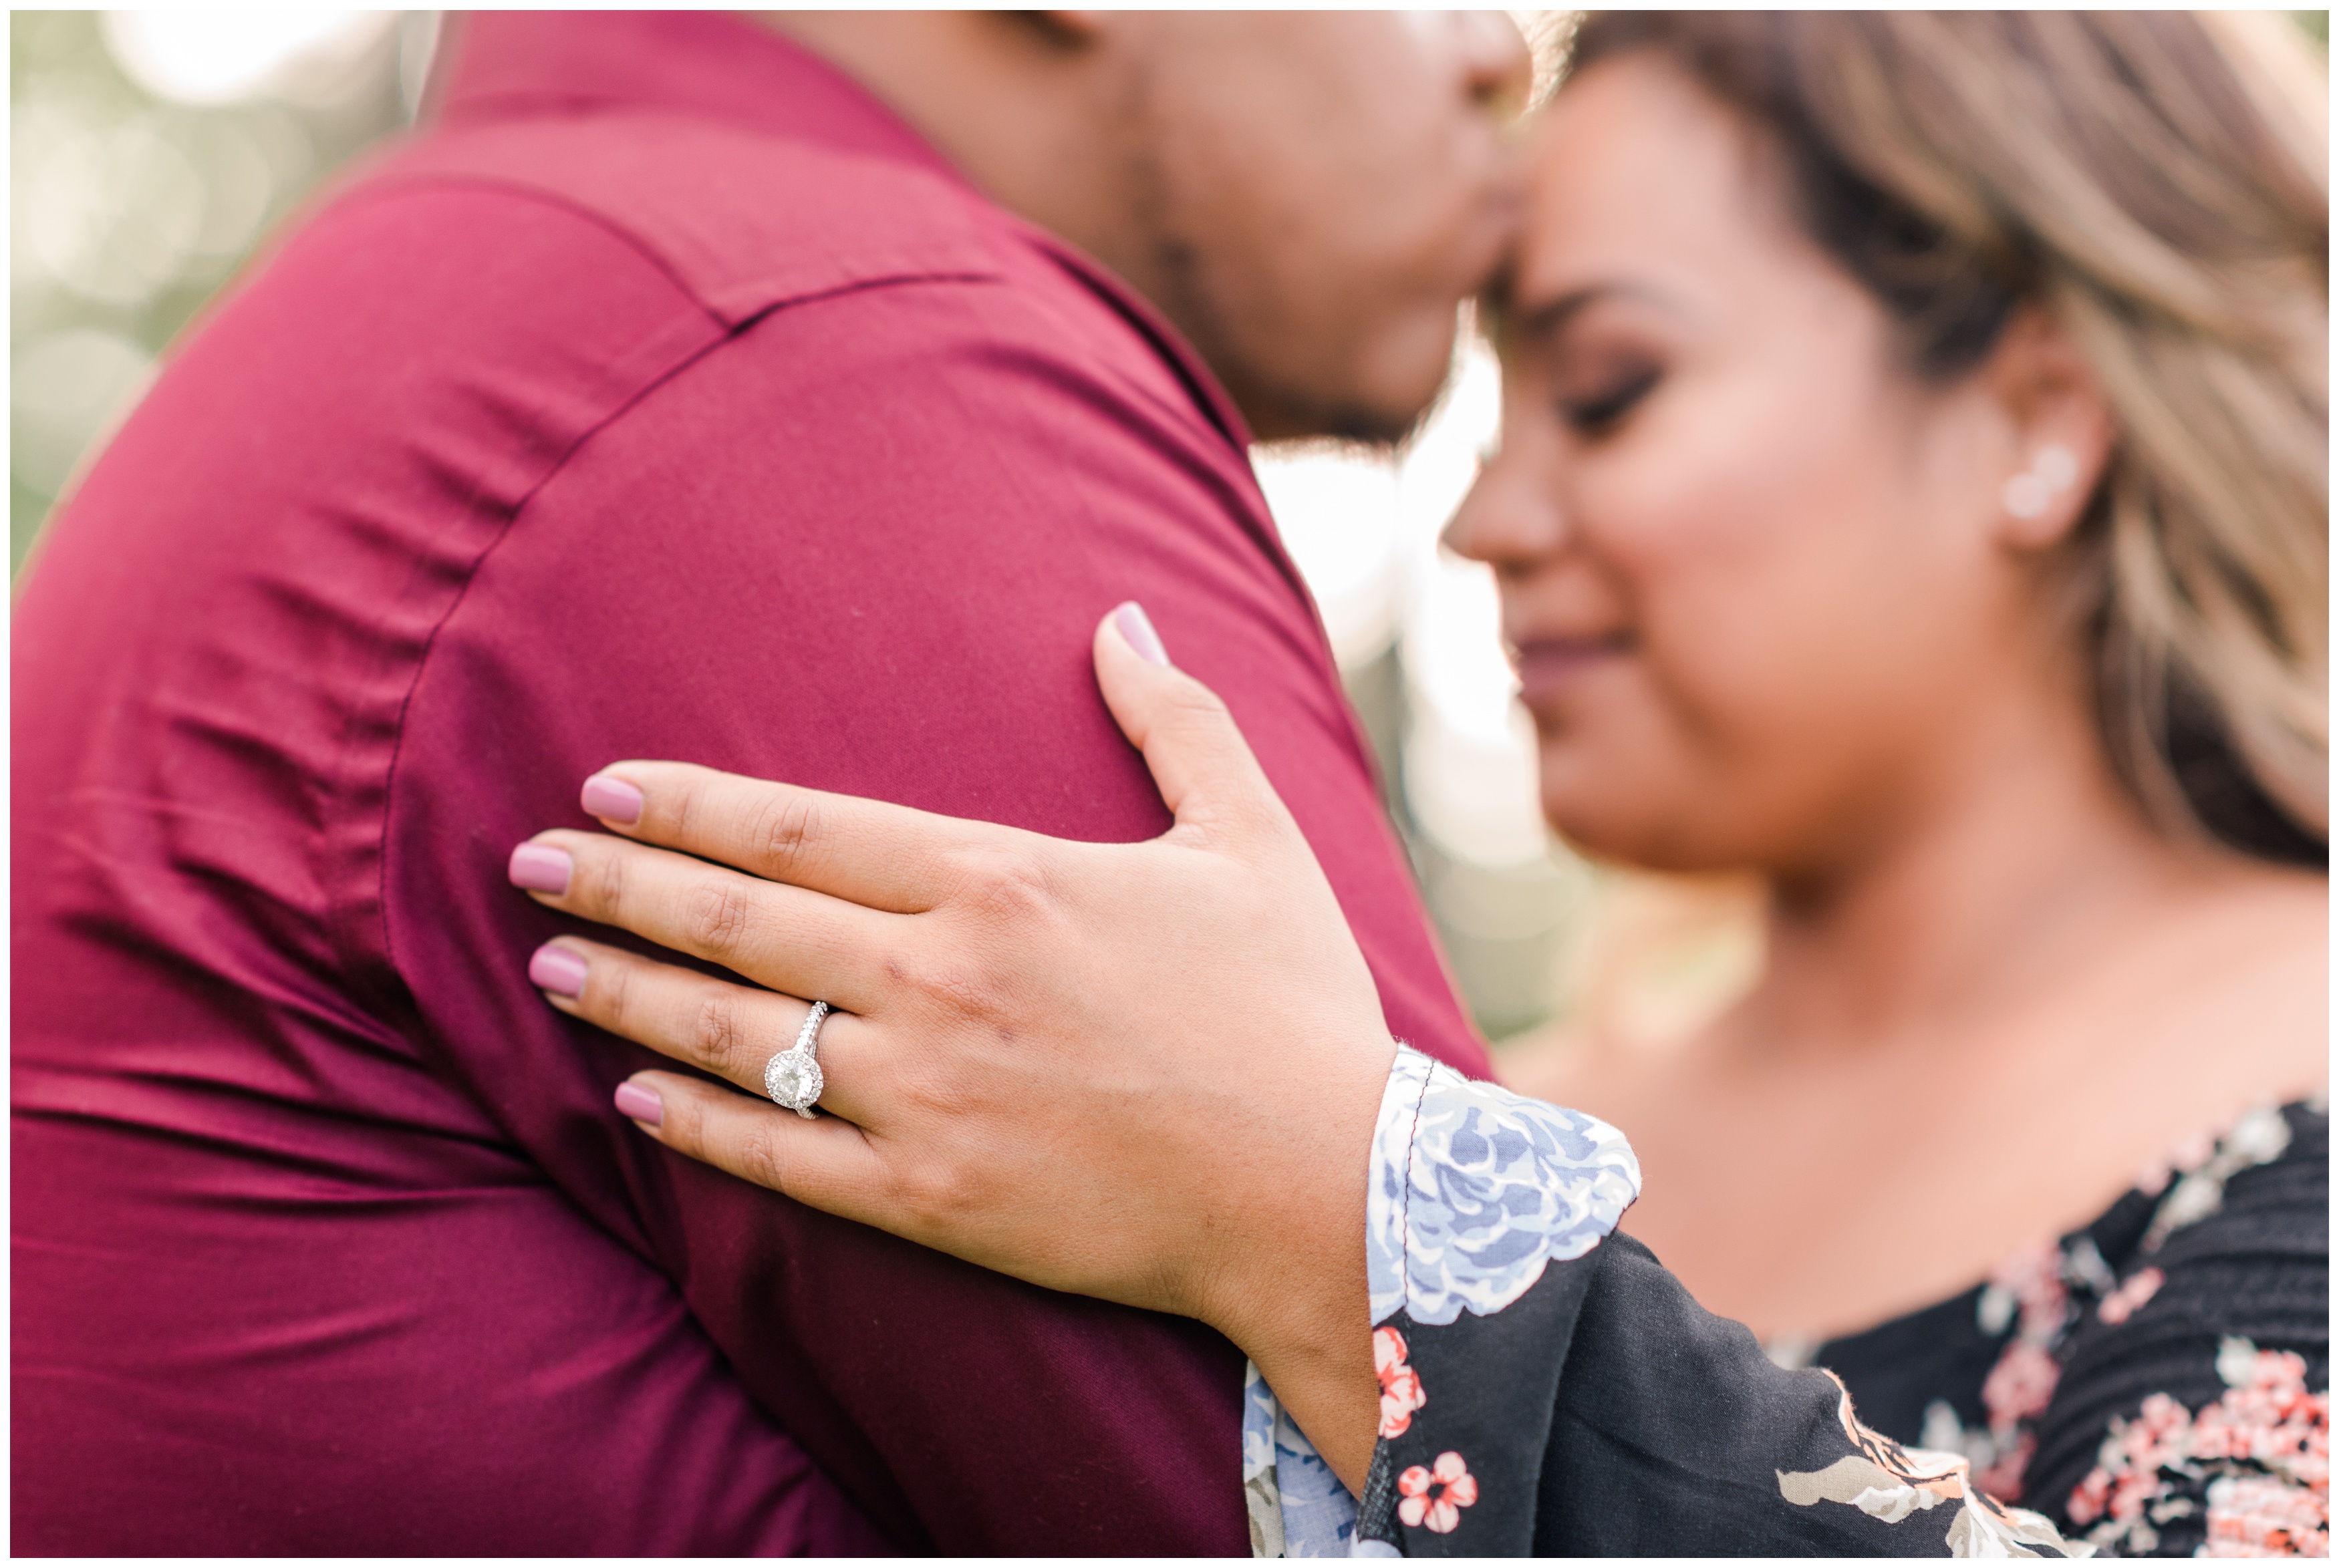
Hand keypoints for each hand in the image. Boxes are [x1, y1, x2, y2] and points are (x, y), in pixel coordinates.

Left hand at [508, 604, 1394, 1487]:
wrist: (1333, 1196)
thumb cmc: (1294, 1011)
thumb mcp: (1251, 839)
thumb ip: (1176, 719)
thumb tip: (1123, 614)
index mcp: (1004, 881)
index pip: (800, 827)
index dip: (690, 802)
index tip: (606, 784)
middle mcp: (942, 979)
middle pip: (740, 921)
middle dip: (623, 883)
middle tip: (530, 863)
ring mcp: (927, 1097)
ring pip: (737, 1038)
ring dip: (631, 996)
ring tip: (549, 966)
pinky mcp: (934, 1202)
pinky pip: (782, 1160)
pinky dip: (697, 1130)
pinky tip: (634, 1103)